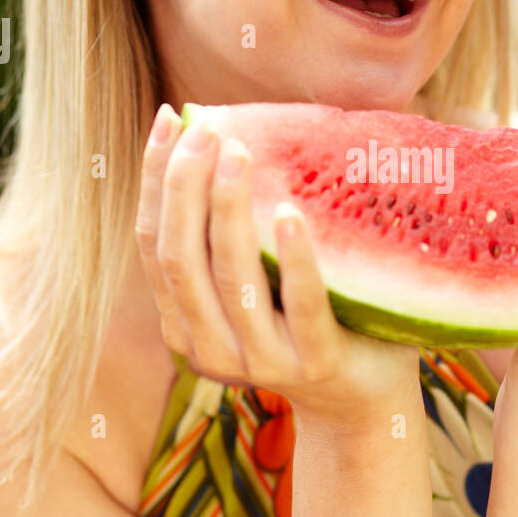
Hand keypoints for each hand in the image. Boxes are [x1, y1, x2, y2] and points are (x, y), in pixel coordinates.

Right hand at [135, 104, 421, 435]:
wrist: (364, 397)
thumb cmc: (306, 318)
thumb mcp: (255, 278)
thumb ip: (229, 231)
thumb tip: (217, 132)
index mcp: (183, 323)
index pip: (153, 243)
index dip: (155, 180)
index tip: (169, 119)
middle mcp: (209, 349)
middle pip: (180, 258)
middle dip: (186, 187)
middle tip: (206, 130)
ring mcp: (262, 362)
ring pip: (229, 278)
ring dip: (230, 210)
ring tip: (241, 155)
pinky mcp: (315, 364)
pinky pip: (300, 305)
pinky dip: (293, 259)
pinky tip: (292, 213)